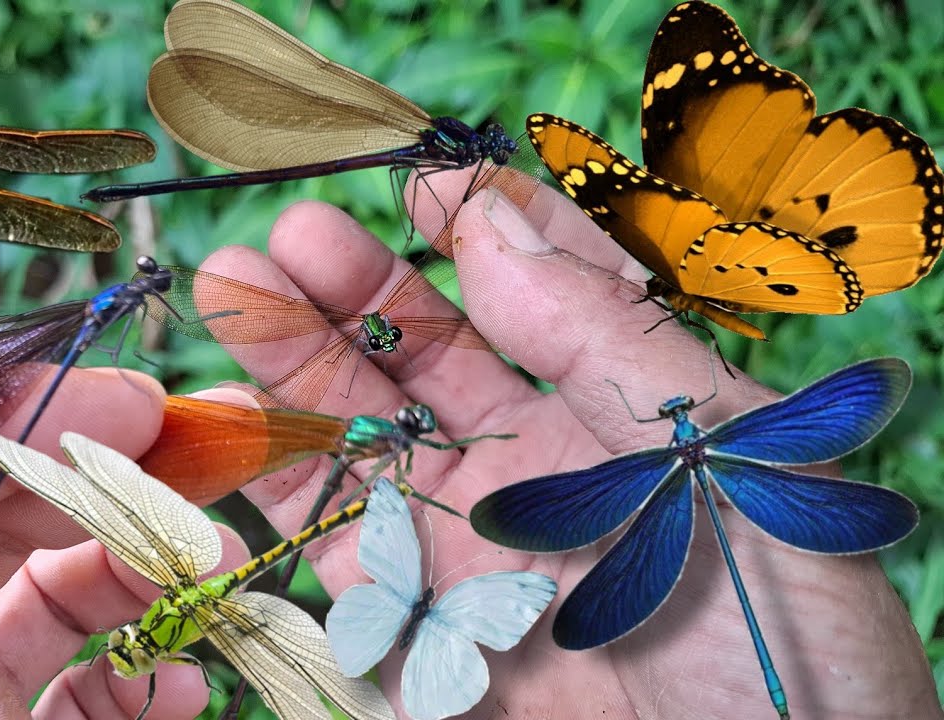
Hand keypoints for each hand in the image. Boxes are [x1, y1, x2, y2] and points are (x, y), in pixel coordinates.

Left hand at [0, 336, 249, 718]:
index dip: (41, 412)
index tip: (126, 408)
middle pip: (21, 505)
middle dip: (117, 477)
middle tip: (208, 464)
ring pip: (66, 596)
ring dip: (149, 570)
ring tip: (209, 562)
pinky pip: (78, 706)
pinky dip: (140, 688)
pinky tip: (173, 679)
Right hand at [190, 170, 939, 719]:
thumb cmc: (778, 634)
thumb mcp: (719, 452)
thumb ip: (601, 335)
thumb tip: (491, 222)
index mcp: (631, 409)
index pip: (546, 286)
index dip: (480, 224)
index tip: (416, 176)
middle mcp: (542, 463)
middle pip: (431, 351)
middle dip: (358, 285)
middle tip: (291, 234)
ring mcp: (471, 539)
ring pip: (364, 429)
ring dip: (295, 358)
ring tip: (234, 286)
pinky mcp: (415, 622)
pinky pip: (325, 535)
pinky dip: (270, 475)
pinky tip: (227, 414)